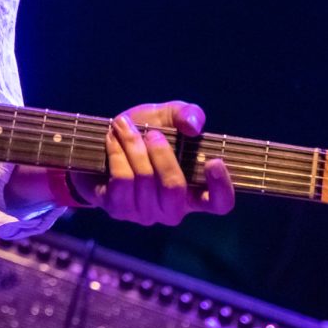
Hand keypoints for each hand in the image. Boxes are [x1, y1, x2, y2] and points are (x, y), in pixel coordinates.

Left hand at [73, 101, 233, 224]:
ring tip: (124, 127)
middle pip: (174, 188)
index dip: (221, 187)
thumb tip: (193, 125)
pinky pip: (121, 180)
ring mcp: (145, 213)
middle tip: (152, 133)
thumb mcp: (168, 116)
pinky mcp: (118, 209)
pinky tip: (112, 139)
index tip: (214, 161)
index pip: (219, 203)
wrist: (105, 142)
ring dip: (134, 147)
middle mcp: (172, 209)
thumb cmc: (146, 132)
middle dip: (162, 155)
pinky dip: (116, 154)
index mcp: (194, 191)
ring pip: (144, 180)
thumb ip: (187, 114)